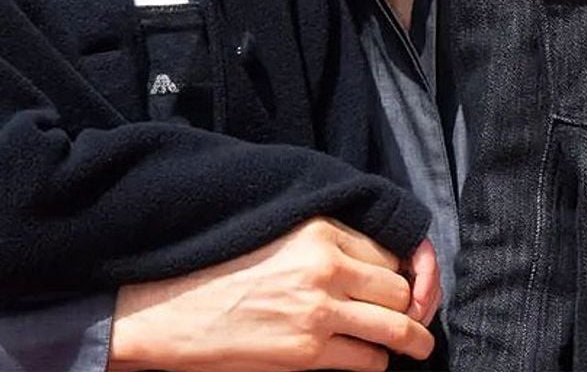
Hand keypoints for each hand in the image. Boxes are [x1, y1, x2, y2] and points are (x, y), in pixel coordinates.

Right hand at [108, 217, 434, 371]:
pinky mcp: (306, 352)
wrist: (170, 308)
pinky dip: (375, 362)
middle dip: (411, 305)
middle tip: (416, 317)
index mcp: (320, 228)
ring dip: (409, 338)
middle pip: (397, 288)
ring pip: (394, 325)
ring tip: (417, 346)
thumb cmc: (222, 267)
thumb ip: (324, 241)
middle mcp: (326, 265)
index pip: (388, 250)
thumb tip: (368, 263)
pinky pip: (367, 359)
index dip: (403, 270)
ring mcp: (319, 310)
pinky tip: (371, 360)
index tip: (407, 284)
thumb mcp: (279, 234)